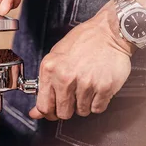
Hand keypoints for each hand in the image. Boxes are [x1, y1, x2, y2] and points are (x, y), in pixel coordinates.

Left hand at [30, 4, 134, 120]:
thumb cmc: (83, 41)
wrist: (109, 32)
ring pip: (82, 111)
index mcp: (50, 68)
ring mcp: (86, 83)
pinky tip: (97, 88)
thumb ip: (46, 84)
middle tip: (72, 97)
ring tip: (86, 86)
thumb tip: (36, 111)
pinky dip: (97, 102)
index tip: (52, 112)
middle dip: (67, 108)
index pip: (44, 105)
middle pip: (63, 113)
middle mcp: (66, 77)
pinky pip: (97, 109)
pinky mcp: (104, 88)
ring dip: (84, 103)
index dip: (48, 112)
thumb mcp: (56, 56)